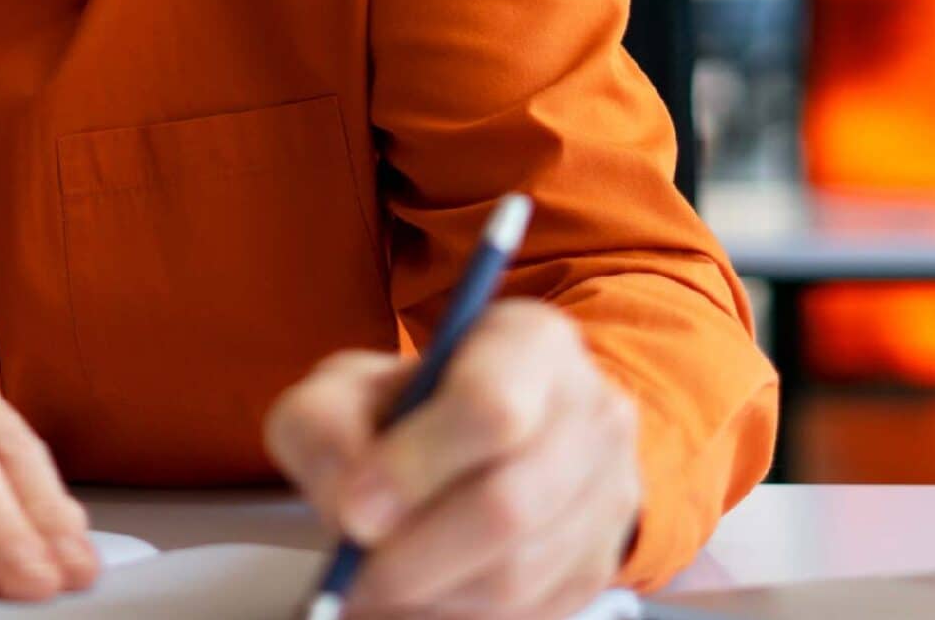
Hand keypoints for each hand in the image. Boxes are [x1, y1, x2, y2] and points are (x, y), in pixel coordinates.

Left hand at [262, 300, 641, 619]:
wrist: (462, 444)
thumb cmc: (399, 410)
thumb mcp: (342, 392)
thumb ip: (325, 429)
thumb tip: (351, 501)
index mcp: (530, 341)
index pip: (491, 407)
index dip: (416, 466)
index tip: (354, 508)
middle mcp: (590, 411)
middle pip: (509, 505)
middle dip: (416, 552)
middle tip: (355, 573)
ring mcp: (609, 490)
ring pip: (519, 572)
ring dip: (433, 593)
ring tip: (377, 586)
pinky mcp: (601, 562)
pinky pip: (530, 612)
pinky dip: (459, 614)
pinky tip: (420, 597)